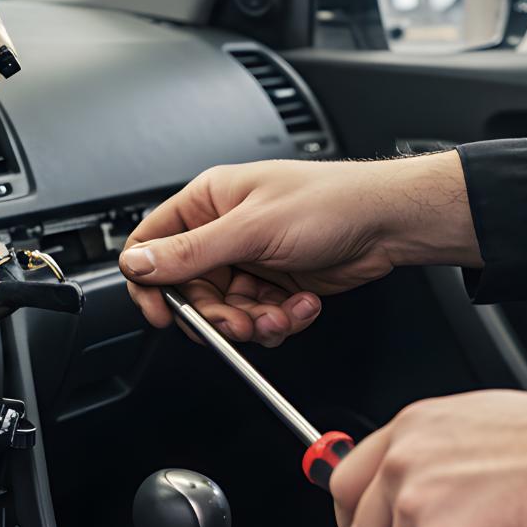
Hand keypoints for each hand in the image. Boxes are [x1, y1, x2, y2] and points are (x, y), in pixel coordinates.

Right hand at [119, 153, 477, 346]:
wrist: (389, 222)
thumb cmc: (330, 202)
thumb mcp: (251, 229)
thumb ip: (190, 252)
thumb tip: (137, 263)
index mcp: (208, 202)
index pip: (153, 245)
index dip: (150, 282)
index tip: (162, 313)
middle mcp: (224, 230)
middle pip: (191, 290)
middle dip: (216, 315)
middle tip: (238, 324)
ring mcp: (250, 259)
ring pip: (225, 310)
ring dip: (252, 323)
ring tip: (280, 315)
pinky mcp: (275, 283)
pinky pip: (258, 316)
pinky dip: (279, 320)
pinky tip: (300, 306)